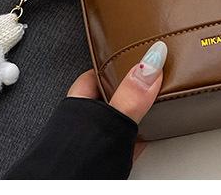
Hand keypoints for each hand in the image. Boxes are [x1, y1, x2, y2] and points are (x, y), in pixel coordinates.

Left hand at [67, 41, 167, 159]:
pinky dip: (134, 142)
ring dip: (132, 117)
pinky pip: (121, 147)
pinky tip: (143, 142)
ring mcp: (90, 144)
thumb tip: (151, 62)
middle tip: (151, 78)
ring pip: (115, 123)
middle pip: (108, 98)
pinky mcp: (100, 164)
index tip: (136, 54)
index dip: (115, 63)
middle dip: (128, 90)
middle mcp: (82, 123)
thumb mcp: (109, 121)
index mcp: (79, 103)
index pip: (96, 74)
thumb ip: (131, 94)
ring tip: (152, 106)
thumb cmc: (68, 166)